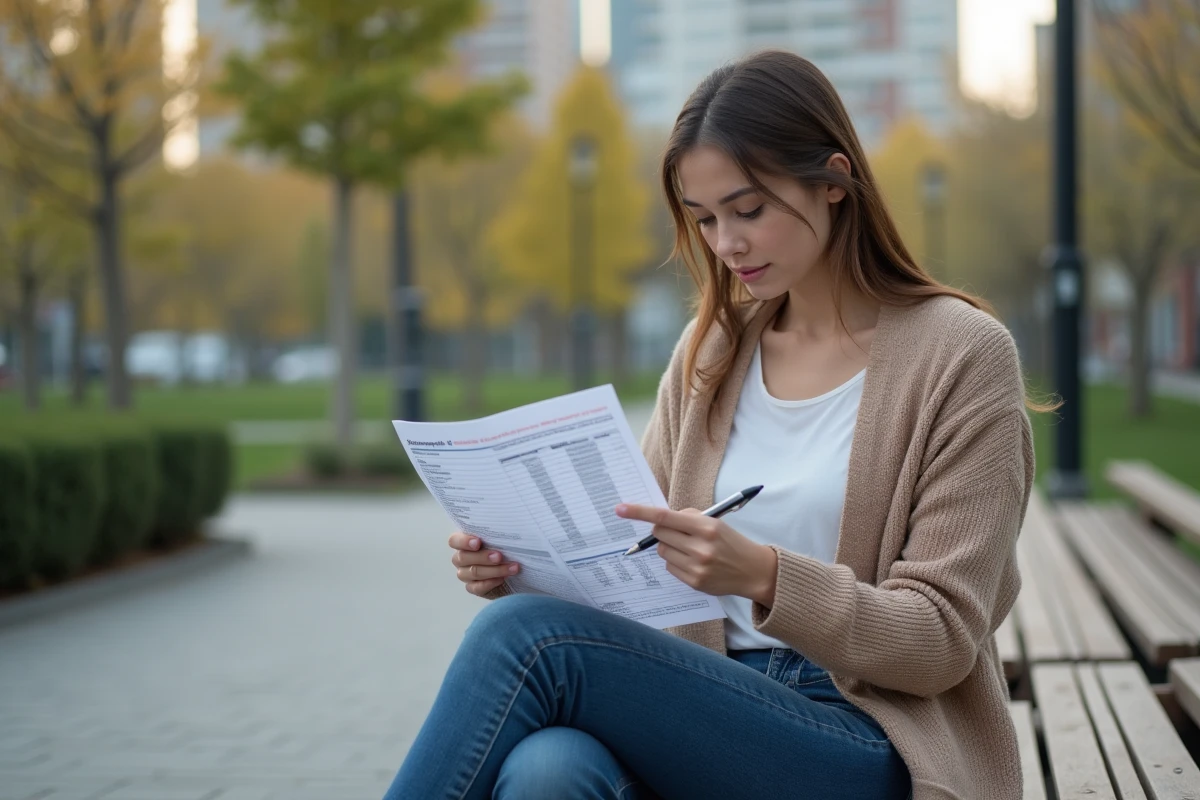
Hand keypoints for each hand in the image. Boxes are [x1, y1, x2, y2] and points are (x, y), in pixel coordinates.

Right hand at [448, 532, 519, 596]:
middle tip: (499, 556)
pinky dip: (490, 583)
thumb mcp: (500, 539)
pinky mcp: (473, 587)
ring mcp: (465, 574)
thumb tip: (507, 524)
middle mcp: (461, 558)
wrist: (511, 569)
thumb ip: (496, 534)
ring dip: (493, 570)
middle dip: (483, 557)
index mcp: (464, 543)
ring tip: (510, 568)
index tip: (478, 542)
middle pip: (463, 558)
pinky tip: (502, 579)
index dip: (463, 541)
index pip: (454, 540)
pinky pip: (477, 587)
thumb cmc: (504, 550)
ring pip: (473, 572)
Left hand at [615, 504, 776, 604]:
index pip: (665, 516)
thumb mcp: (715, 522)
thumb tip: (659, 519)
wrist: (753, 570)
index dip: (640, 512)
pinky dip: (676, 561)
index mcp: (706, 526)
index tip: (620, 509)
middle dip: (662, 530)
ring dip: (669, 547)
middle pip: (659, 534)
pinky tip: (693, 562)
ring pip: (662, 551)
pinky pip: (670, 567)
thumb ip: (688, 518)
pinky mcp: (694, 581)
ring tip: (689, 549)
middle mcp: (700, 547)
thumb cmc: (731, 542)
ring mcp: (696, 566)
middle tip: (677, 532)